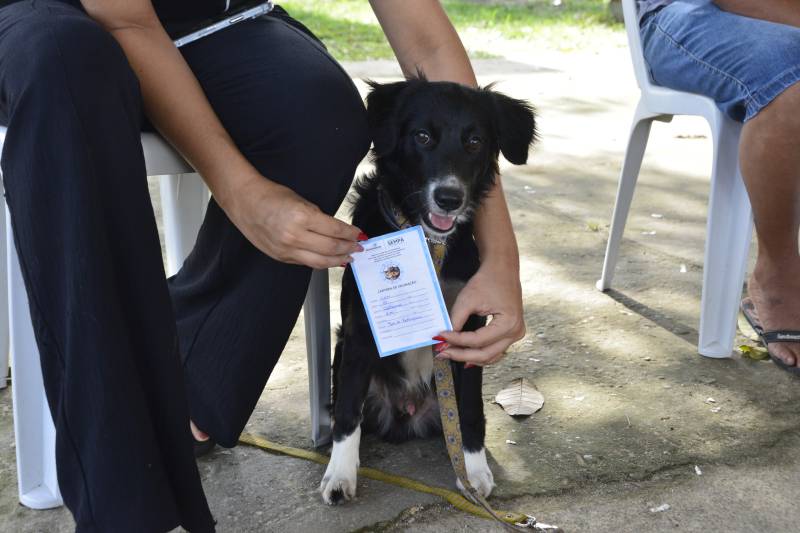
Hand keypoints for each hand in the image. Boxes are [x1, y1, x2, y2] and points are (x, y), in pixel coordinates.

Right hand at [227, 176, 363, 267]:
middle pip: (330, 248)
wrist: (244, 202)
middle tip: (358, 246)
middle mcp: (294, 236)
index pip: (335, 229)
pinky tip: (329, 259)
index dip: (350, 233)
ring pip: (320, 261)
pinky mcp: (281, 257)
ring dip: (338, 260)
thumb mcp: (301, 200)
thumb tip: (337, 231)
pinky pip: (307, 263)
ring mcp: (286, 249)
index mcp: (301, 217)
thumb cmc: (271, 196)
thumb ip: (319, 217)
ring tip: (349, 256)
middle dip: (348, 248)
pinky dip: (321, 262)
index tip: (359, 233)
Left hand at [435, 259, 525, 365]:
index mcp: (508, 323)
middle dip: (461, 355)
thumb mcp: (468, 299)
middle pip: (485, 354)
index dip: (456, 340)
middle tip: (442, 352)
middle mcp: (516, 332)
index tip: (440, 337)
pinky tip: (464, 354)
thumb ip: (456, 320)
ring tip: (450, 353)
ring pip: (490, 356)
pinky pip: (494, 350)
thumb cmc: (487, 281)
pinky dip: (479, 353)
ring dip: (469, 357)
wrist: (501, 270)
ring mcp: (516, 334)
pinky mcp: (511, 333)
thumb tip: (444, 338)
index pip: (477, 340)